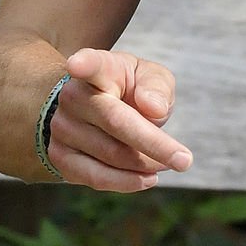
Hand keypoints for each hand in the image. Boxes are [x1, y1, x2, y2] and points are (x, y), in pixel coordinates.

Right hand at [48, 48, 192, 190]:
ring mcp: (62, 127)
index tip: (77, 64)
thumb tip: (153, 108)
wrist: (98, 107)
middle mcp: (73, 96)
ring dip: (145, 164)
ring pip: (110, 154)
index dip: (84, 64)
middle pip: (115, 121)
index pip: (89, 63)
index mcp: (99, 68)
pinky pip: (96, 177)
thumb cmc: (131, 90)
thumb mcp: (151, 78)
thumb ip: (157, 87)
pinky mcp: (60, 156)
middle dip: (154, 143)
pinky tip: (148, 178)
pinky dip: (127, 182)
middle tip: (185, 160)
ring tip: (168, 164)